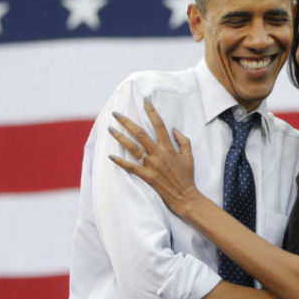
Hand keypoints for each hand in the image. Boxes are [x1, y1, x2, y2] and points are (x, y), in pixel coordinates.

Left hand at [108, 99, 200, 215]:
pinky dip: (120, 161)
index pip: (159, 125)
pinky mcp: (147, 176)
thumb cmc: (187, 177)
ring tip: (110, 129)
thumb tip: (174, 130)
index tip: (144, 101)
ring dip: (120, 137)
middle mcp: (158, 154)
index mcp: (169, 148)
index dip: (151, 111)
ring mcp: (151, 165)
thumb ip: (183, 141)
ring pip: (133, 147)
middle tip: (116, 114)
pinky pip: (131, 167)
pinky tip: (111, 156)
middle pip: (140, 133)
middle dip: (127, 122)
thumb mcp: (189, 156)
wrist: (185, 197)